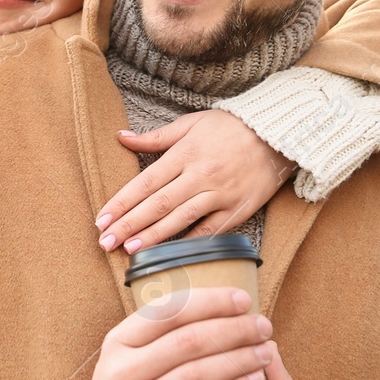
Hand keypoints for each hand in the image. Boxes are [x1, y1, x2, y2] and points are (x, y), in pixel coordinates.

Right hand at [75, 287, 272, 379]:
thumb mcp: (123, 363)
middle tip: (263, 326)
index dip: (210, 302)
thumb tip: (216, 315)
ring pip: (199, 374)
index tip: (242, 299)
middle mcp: (125, 371)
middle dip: (233, 329)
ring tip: (265, 352)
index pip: (168, 311)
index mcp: (118, 344)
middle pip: (188, 340)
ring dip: (239, 360)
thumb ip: (158, 340)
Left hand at [97, 110, 293, 253]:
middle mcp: (201, 175)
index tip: (101, 219)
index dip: (122, 202)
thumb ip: (156, 137)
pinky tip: (171, 255)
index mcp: (185, 153)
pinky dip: (190, 243)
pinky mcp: (238, 209)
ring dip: (154, 237)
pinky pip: (210, 230)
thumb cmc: (230, 127)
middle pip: (158, 204)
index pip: (146, 182)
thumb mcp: (191, 124)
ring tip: (130, 251)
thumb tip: (121, 137)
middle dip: (130, 225)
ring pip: (181, 219)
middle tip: (106, 242)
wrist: (277, 134)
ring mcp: (220, 194)